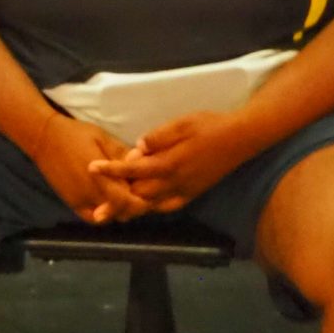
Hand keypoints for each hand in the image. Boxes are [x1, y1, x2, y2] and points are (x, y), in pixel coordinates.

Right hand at [29, 112, 152, 223]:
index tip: (154, 191)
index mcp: (101, 178)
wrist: (43, 139)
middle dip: (137, 205)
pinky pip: (94, 218)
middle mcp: (91, 195)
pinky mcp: (72, 204)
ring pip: (110, 217)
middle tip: (145, 193)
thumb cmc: (76, 134)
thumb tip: (141, 161)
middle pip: (124, 212)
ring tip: (129, 196)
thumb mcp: (103, 138)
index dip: (146, 200)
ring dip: (121, 210)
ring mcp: (80, 202)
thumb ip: (122, 154)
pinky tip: (111, 203)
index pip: (131, 201)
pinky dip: (105, 214)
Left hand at [92, 110, 257, 212]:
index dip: (110, 171)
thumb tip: (137, 148)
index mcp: (169, 163)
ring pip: (152, 205)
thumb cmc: (209, 125)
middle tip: (96, 199)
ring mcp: (185, 190)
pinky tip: (144, 204)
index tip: (91, 168)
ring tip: (113, 208)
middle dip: (116, 197)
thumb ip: (157, 137)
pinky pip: (168, 206)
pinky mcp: (193, 193)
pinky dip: (152, 207)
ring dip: (132, 206)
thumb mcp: (181, 124)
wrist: (242, 138)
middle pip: (138, 195)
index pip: (132, 170)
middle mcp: (175, 182)